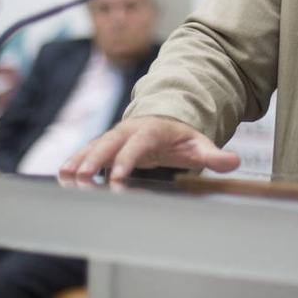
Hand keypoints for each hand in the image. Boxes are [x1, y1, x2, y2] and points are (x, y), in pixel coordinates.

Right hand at [59, 116, 240, 182]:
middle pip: (109, 144)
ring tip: (65, 177)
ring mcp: (116, 136)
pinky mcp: (107, 144)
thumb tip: (234, 161)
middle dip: (94, 160)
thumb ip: (214, 155)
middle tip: (81, 178)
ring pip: (94, 147)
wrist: (166, 118)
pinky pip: (89, 152)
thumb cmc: (182, 136)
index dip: (127, 161)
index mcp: (151, 130)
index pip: (137, 145)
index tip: (117, 178)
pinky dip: (75, 161)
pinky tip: (62, 176)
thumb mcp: (199, 145)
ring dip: (79, 161)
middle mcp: (129, 131)